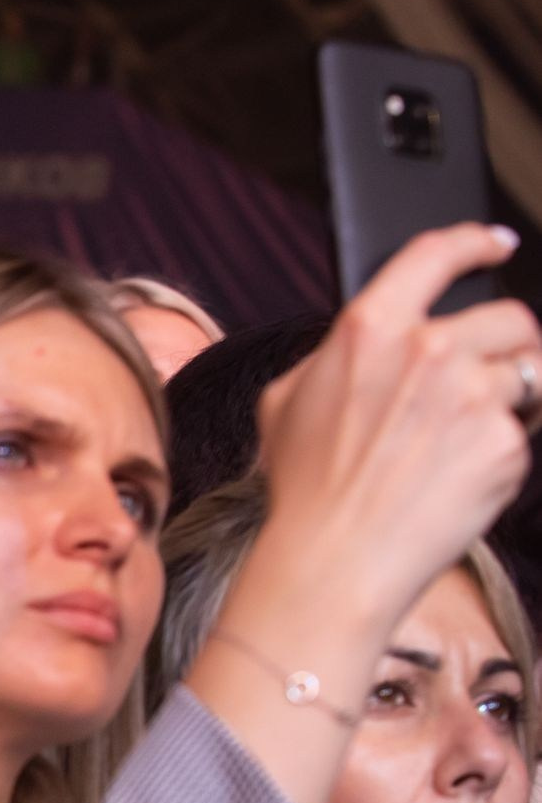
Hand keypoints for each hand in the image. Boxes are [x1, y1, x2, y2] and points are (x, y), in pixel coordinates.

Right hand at [252, 224, 538, 623]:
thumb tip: (367, 343)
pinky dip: (502, 452)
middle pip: (509, 317)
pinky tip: (460, 478)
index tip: (495, 243)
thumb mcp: (285, 403)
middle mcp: (429, 349)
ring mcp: (473, 395)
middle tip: (476, 384)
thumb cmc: (304, 490)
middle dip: (503, 347)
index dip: (473, 242)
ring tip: (464, 441)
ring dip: (509, 400)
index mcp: (369, 328)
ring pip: (529, 373)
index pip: (437, 254)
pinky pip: (527, 431)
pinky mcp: (505, 442)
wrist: (335, 560)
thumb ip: (334, 356)